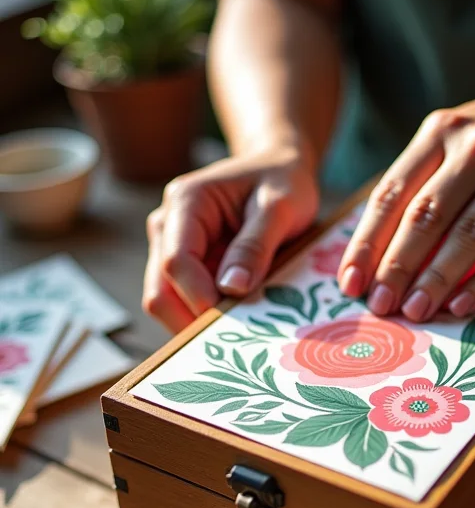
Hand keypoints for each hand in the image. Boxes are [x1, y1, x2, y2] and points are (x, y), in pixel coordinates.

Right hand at [143, 147, 318, 331]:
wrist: (280, 167)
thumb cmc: (283, 181)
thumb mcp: (280, 207)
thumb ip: (255, 246)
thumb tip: (231, 289)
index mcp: (186, 202)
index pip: (175, 261)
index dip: (199, 297)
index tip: (233, 320)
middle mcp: (168, 225)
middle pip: (160, 290)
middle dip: (192, 319)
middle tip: (235, 339)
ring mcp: (173, 246)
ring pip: (167, 301)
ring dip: (197, 322)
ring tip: (239, 332)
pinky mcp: (188, 265)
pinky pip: (185, 301)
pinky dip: (206, 316)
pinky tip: (237, 323)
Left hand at [337, 56, 474, 321]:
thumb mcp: (457, 136)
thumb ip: (421, 180)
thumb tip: (379, 249)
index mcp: (440, 131)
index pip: (392, 193)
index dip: (367, 242)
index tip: (350, 282)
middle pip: (425, 216)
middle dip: (396, 267)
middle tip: (379, 304)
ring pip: (468, 235)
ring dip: (437, 279)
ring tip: (415, 311)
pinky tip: (463, 305)